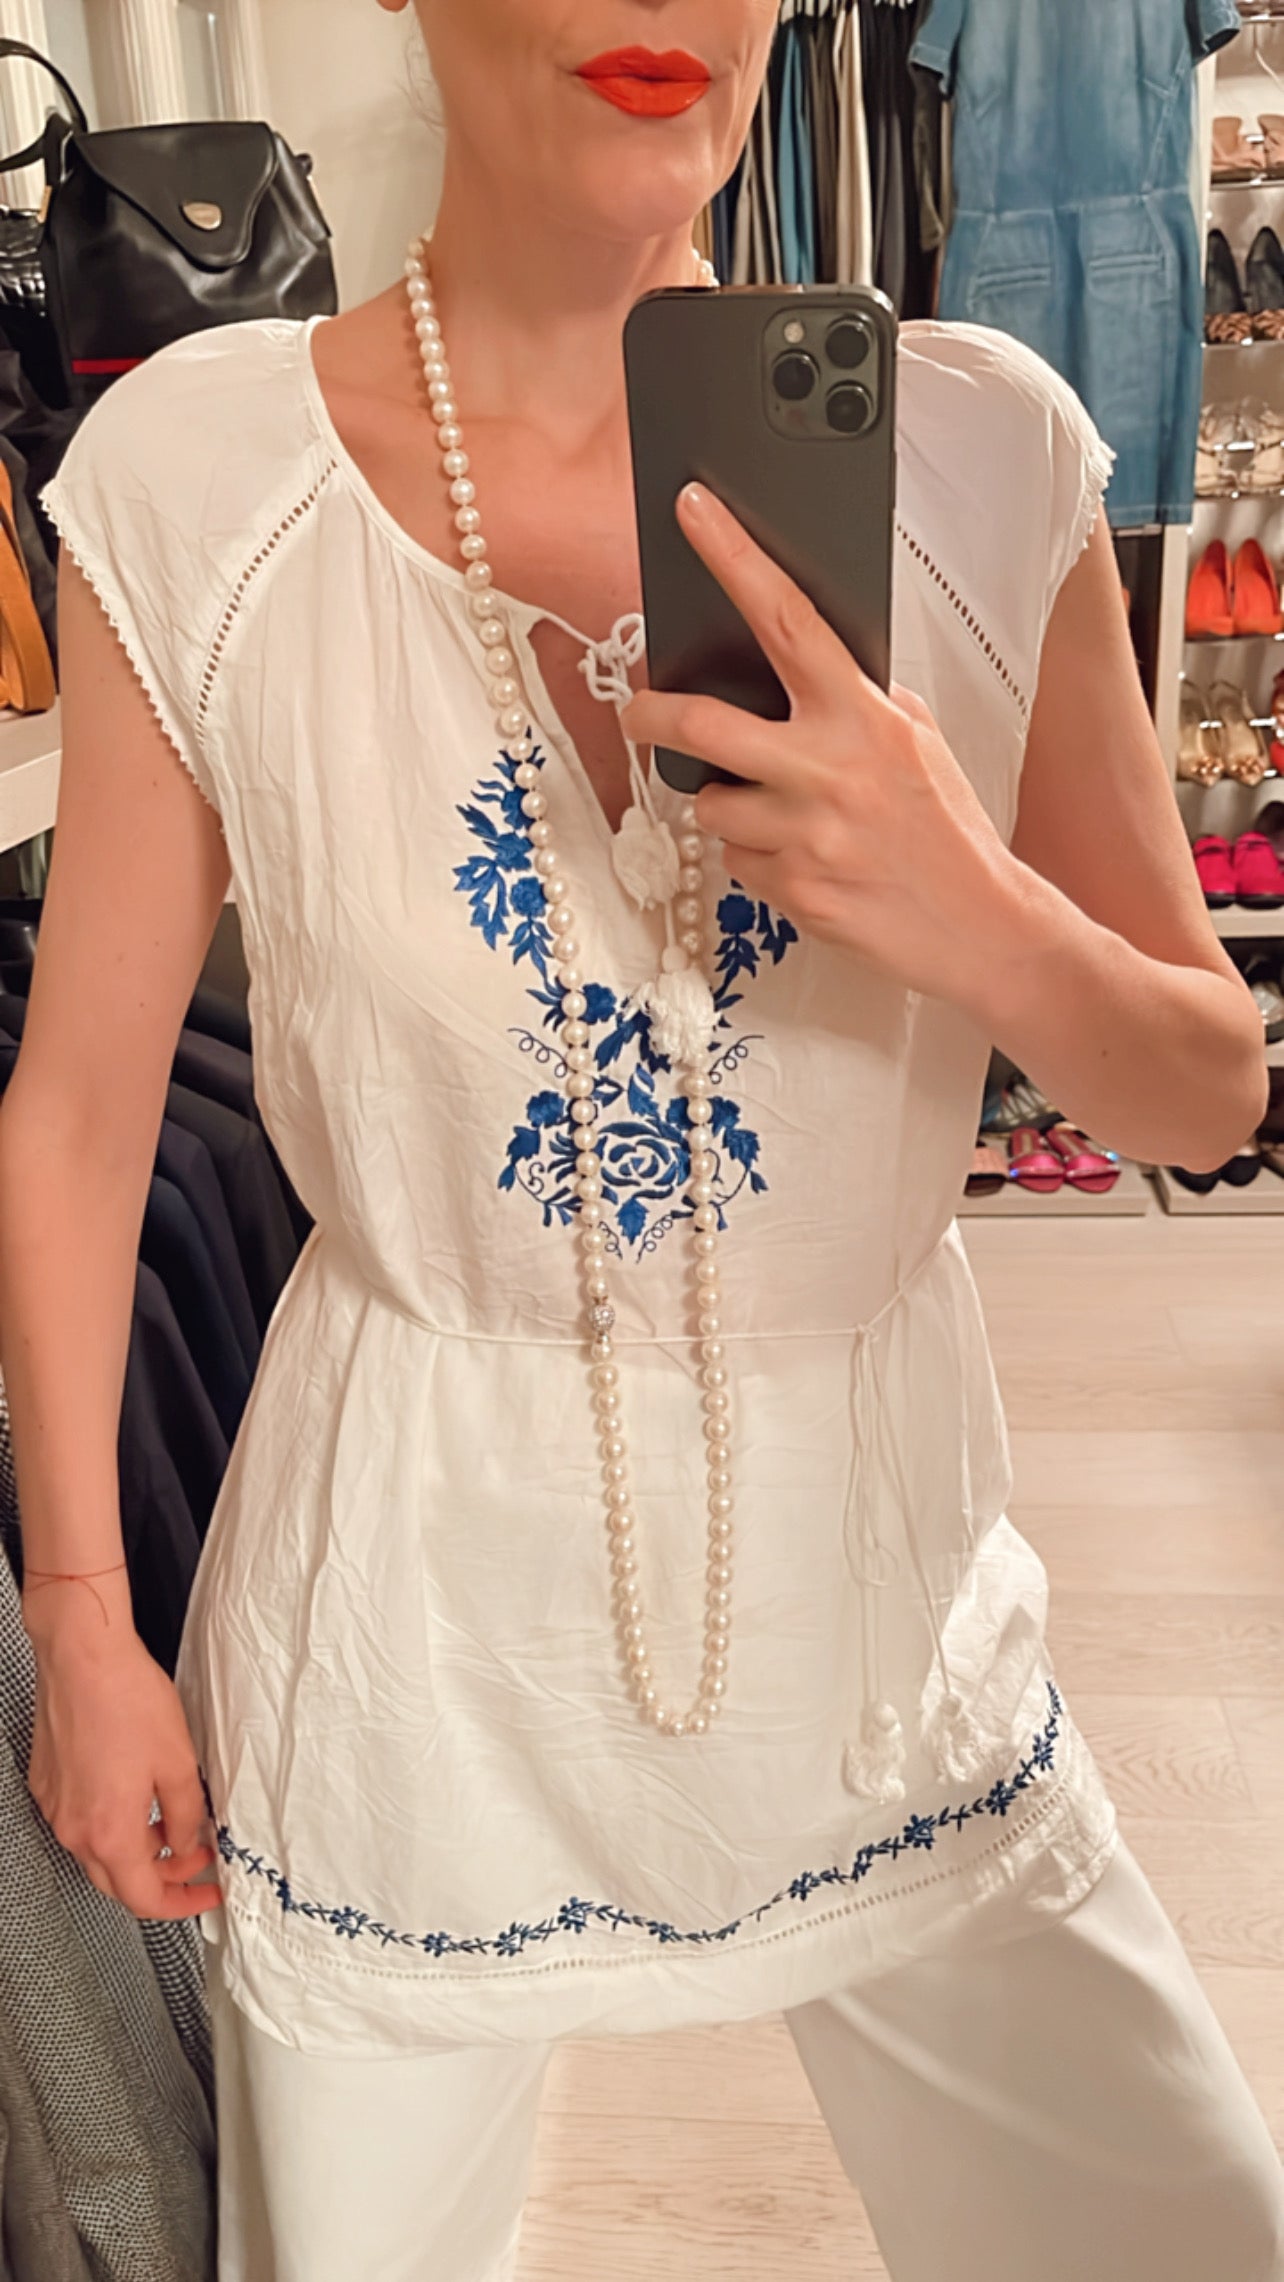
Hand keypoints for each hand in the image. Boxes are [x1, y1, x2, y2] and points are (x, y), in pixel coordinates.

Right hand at [25, 1590, 221, 1920]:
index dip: (182, 1903)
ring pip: (98, 1853)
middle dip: (162, 1878)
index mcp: (109, 1834)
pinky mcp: (47, 1784)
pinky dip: (111, 1824)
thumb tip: (187, 1843)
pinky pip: (81, 1823)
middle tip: (195, 1857)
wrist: (83, 1657)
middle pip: (118, 1883)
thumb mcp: (179, 1763)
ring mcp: (55, 1808)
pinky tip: (136, 1798)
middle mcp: (74, 1830)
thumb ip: (187, 1816)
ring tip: (171, 1823)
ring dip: (136, 1850)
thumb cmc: (128, 1701)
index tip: (206, 1892)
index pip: (144, 1899)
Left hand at [621, 485, 1026, 1012]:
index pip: (788, 616)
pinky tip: (806, 862)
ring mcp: (807, 833)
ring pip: (711, 806)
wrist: (977, 925)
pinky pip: (736, 861)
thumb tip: (790, 668)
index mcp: (865, 714)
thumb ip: (856, 702)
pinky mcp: (793, 890)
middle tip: (641, 714)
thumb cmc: (944, 829)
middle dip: (654, 717)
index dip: (734, 556)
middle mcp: (830, 768)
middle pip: (702, 725)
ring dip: (729, 808)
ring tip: (784, 819)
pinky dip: (756, 858)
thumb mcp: (916, 741)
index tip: (692, 510)